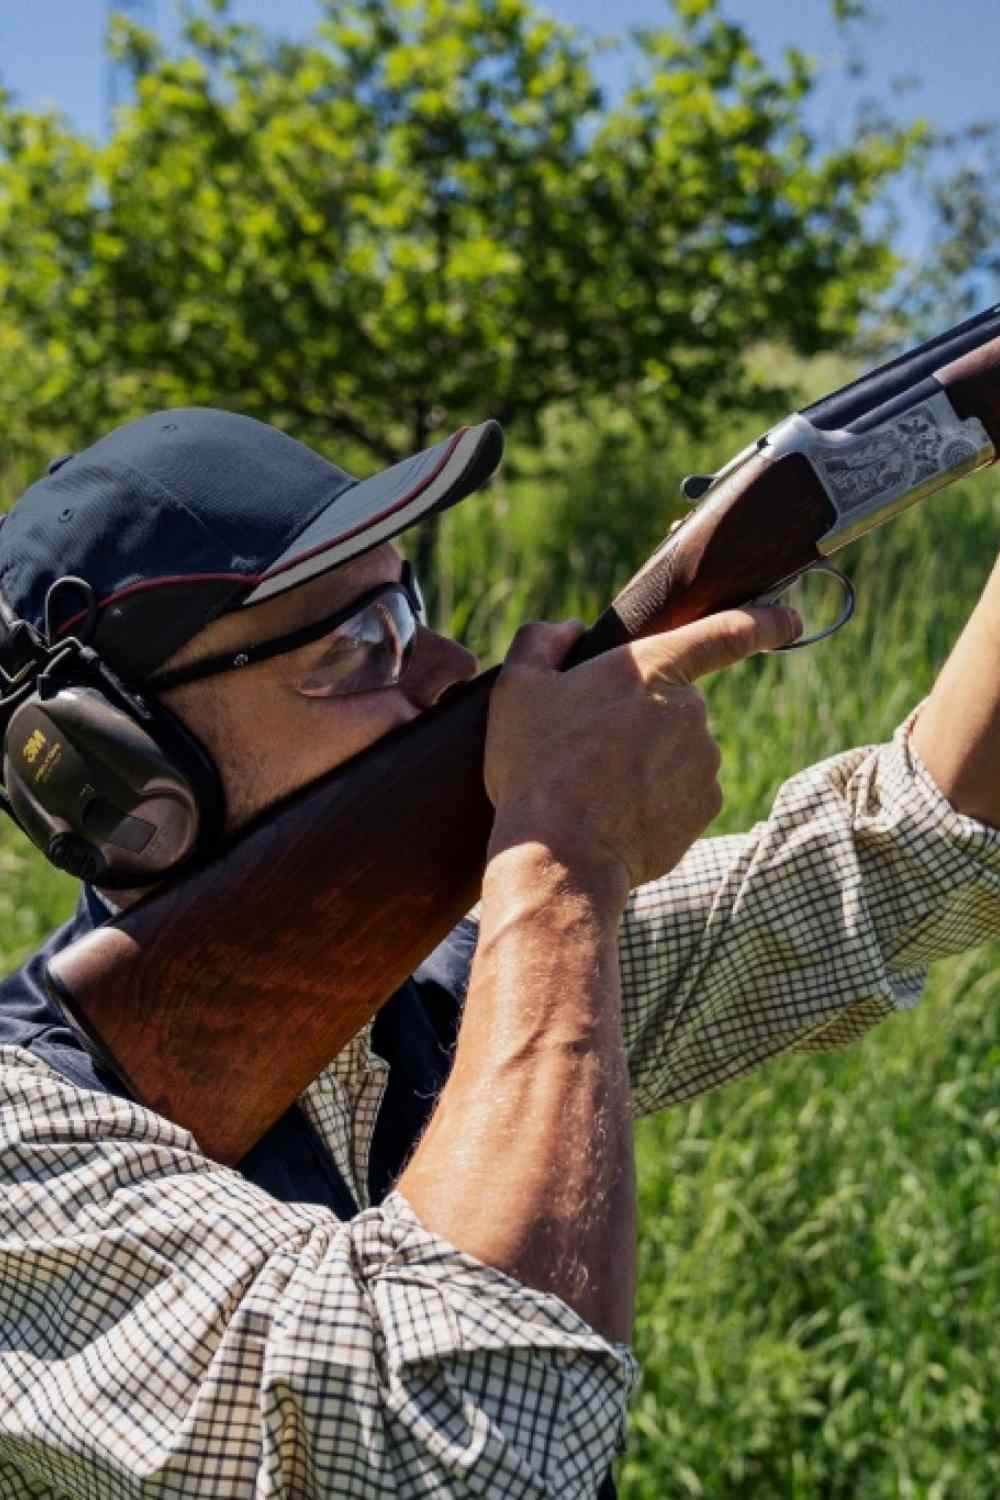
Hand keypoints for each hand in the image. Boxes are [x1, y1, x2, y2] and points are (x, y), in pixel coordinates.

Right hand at [485, 606, 800, 891]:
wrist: (561, 857)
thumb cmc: (536, 766)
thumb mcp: (517, 689)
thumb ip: (542, 642)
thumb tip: (570, 632)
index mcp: (650, 667)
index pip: (727, 632)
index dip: (765, 622)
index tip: (789, 619)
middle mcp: (690, 710)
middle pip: (676, 700)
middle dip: (642, 717)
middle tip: (589, 746)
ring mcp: (704, 762)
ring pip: (679, 749)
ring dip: (648, 760)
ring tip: (596, 788)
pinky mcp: (705, 807)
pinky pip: (683, 791)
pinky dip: (656, 799)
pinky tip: (617, 814)